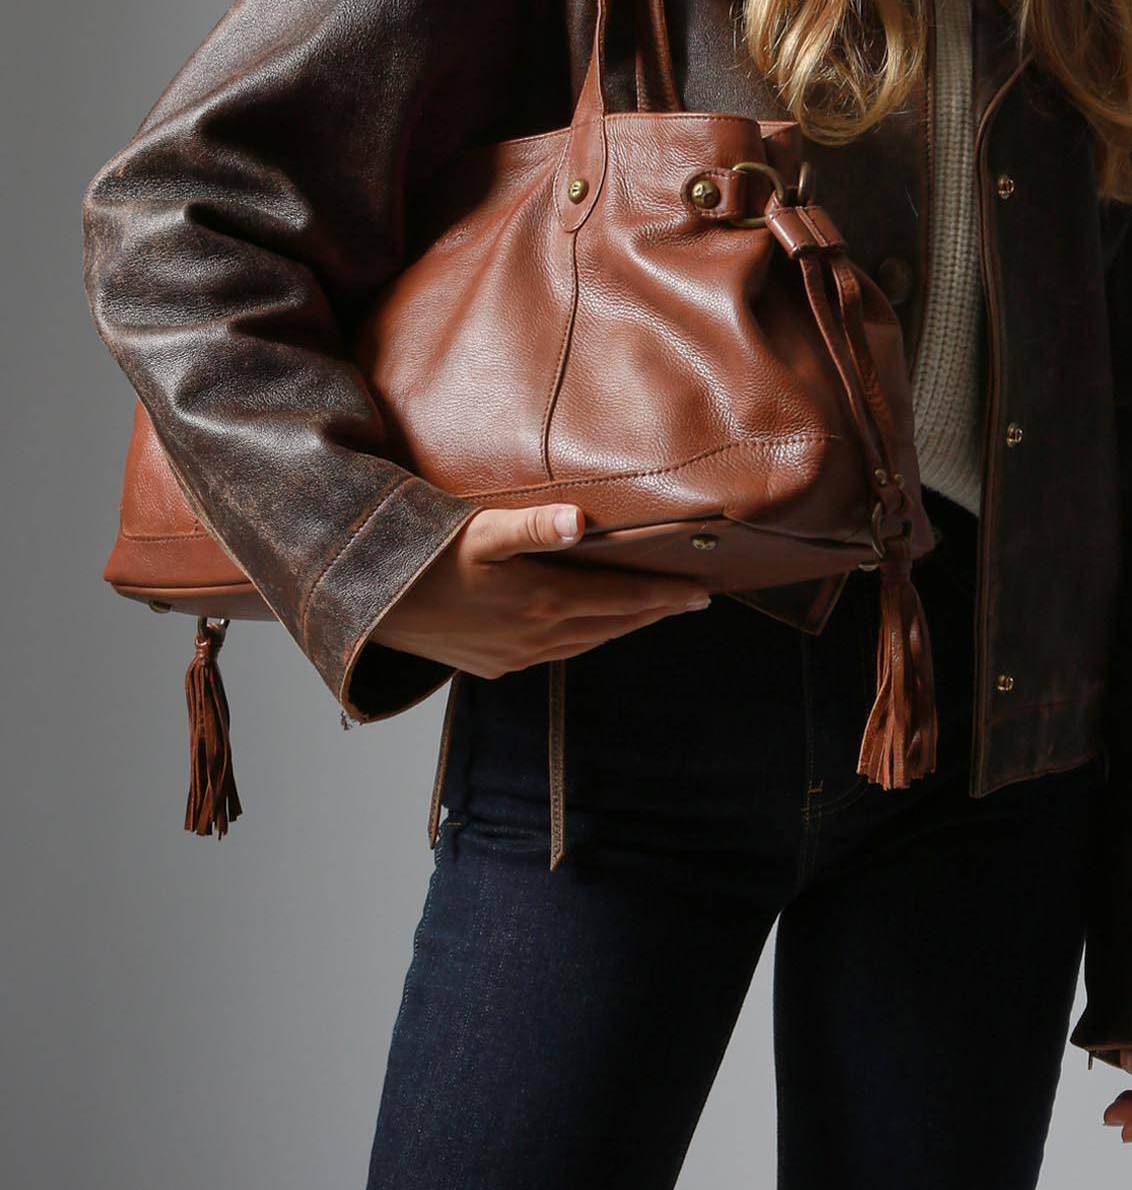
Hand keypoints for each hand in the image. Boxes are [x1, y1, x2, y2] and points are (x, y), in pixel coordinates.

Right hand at [370, 501, 712, 676]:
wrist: (370, 603)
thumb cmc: (425, 554)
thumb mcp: (478, 530)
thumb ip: (531, 526)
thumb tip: (578, 522)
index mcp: (541, 601)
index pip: (623, 599)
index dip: (666, 596)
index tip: (703, 592)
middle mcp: (536, 637)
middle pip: (613, 624)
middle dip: (654, 612)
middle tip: (693, 599)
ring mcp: (516, 657)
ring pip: (588, 642)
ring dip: (623, 626)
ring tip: (652, 612)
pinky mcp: (496, 667)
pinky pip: (557, 653)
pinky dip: (586, 638)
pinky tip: (590, 626)